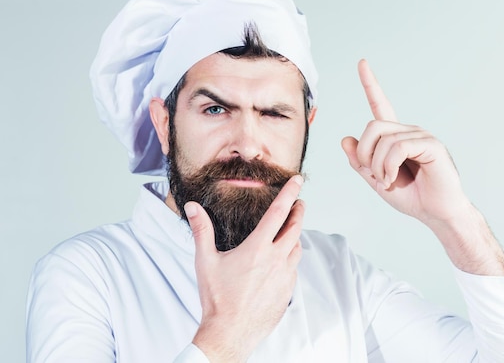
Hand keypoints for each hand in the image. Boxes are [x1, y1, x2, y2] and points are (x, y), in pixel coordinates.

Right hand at [185, 175, 304, 362]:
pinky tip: (281, 260)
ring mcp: (285, 277)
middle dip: (298, 211)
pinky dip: (290, 259)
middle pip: (295, 228)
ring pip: (297, 249)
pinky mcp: (287, 291)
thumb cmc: (216, 299)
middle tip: (299, 203)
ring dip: (295, 236)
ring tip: (289, 231)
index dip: (289, 193)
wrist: (229, 334)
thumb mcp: (205, 262)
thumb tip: (193, 207)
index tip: (298, 181)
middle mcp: (276, 260)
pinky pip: (294, 269)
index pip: (278, 212)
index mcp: (257, 248)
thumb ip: (201, 230)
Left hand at [342, 60, 503, 276]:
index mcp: (395, 137)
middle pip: (372, 126)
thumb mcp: (376, 180)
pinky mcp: (431, 145)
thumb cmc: (412, 197)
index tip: (362, 62)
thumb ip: (360, 162)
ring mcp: (421, 135)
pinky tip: (394, 179)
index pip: (381, 105)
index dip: (370, 84)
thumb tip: (345, 139)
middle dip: (364, 154)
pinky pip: (398, 147)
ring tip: (387, 181)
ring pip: (382, 138)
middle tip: (373, 175)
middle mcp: (408, 131)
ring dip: (377, 166)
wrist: (436, 214)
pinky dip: (389, 166)